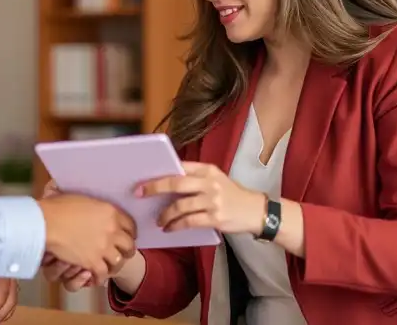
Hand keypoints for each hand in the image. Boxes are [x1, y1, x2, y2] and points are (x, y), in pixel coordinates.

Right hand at [38, 193, 136, 284]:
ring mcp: (103, 248)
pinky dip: (101, 276)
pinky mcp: (92, 262)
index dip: (130, 232)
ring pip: (119, 261)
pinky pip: (103, 273)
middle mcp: (112, 230)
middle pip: (129, 245)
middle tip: (123, 252)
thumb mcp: (83, 197)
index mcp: (111, 212)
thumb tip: (92, 200)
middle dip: (127, 250)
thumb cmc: (58, 206)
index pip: (131, 224)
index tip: (127, 235)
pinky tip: (97, 276)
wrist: (46, 222)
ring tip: (111, 266)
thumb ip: (95, 203)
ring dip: (115, 264)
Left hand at [139, 161, 265, 234]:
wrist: (256, 211)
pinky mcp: (215, 218)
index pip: (179, 167)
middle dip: (155, 188)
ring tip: (158, 220)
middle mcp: (209, 182)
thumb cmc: (231, 195)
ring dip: (165, 214)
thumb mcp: (216, 179)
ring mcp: (212, 200)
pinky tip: (169, 228)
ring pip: (180, 205)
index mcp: (207, 169)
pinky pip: (189, 221)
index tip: (143, 180)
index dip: (159, 174)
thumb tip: (165, 184)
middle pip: (176, 183)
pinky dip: (176, 225)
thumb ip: (195, 179)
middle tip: (140, 194)